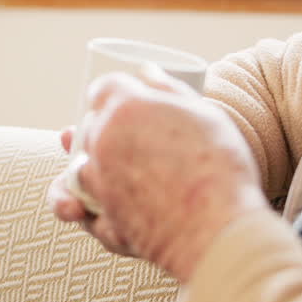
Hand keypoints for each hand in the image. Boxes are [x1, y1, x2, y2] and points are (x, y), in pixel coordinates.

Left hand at [49, 67, 267, 280]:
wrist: (219, 230)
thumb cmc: (219, 168)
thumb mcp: (205, 114)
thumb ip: (169, 89)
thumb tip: (146, 70)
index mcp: (127, 107)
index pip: (103, 88)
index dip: (114, 93)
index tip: (128, 101)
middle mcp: (103, 139)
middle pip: (91, 125)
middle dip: (105, 127)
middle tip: (137, 137)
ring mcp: (97, 179)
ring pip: (81, 166)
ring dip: (96, 167)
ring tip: (129, 173)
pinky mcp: (100, 216)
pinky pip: (89, 207)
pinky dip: (100, 206)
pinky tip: (123, 204)